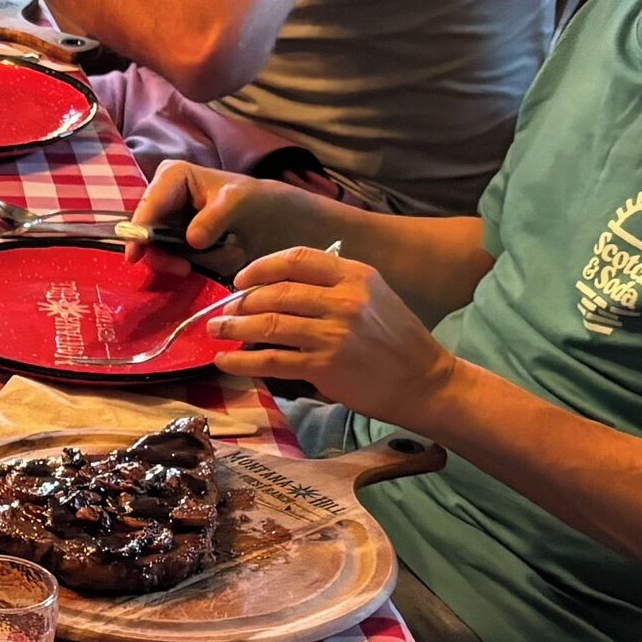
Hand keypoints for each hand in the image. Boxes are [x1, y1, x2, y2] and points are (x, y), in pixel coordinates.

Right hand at [131, 157, 336, 263]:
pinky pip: (166, 253)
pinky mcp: (181, 241)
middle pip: (144, 223)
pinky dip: (174, 263)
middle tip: (177, 268)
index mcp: (176, 176)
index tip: (138, 254)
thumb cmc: (265, 204)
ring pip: (151, 242)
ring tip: (186, 270)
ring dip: (165, 259)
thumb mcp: (242, 202)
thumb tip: (190, 239)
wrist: (288, 225)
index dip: (140, 227)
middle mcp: (168, 195)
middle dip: (153, 248)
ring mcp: (173, 219)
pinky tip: (189, 269)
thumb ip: (215, 215)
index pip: (149, 201)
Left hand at [215, 245, 452, 428]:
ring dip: (235, 328)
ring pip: (269, 324)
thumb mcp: (375, 297)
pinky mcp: (324, 366)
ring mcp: (333, 333)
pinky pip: (272, 360)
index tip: (242, 279)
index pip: (297, 259)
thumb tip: (281, 286)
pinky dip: (242, 361)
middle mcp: (344, 300)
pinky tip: (225, 361)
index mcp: (355, 275)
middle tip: (224, 311)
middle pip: (277, 292)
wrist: (425, 382)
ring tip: (216, 331)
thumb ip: (335, 286)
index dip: (262, 267)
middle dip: (242, 301)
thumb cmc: (398, 341)